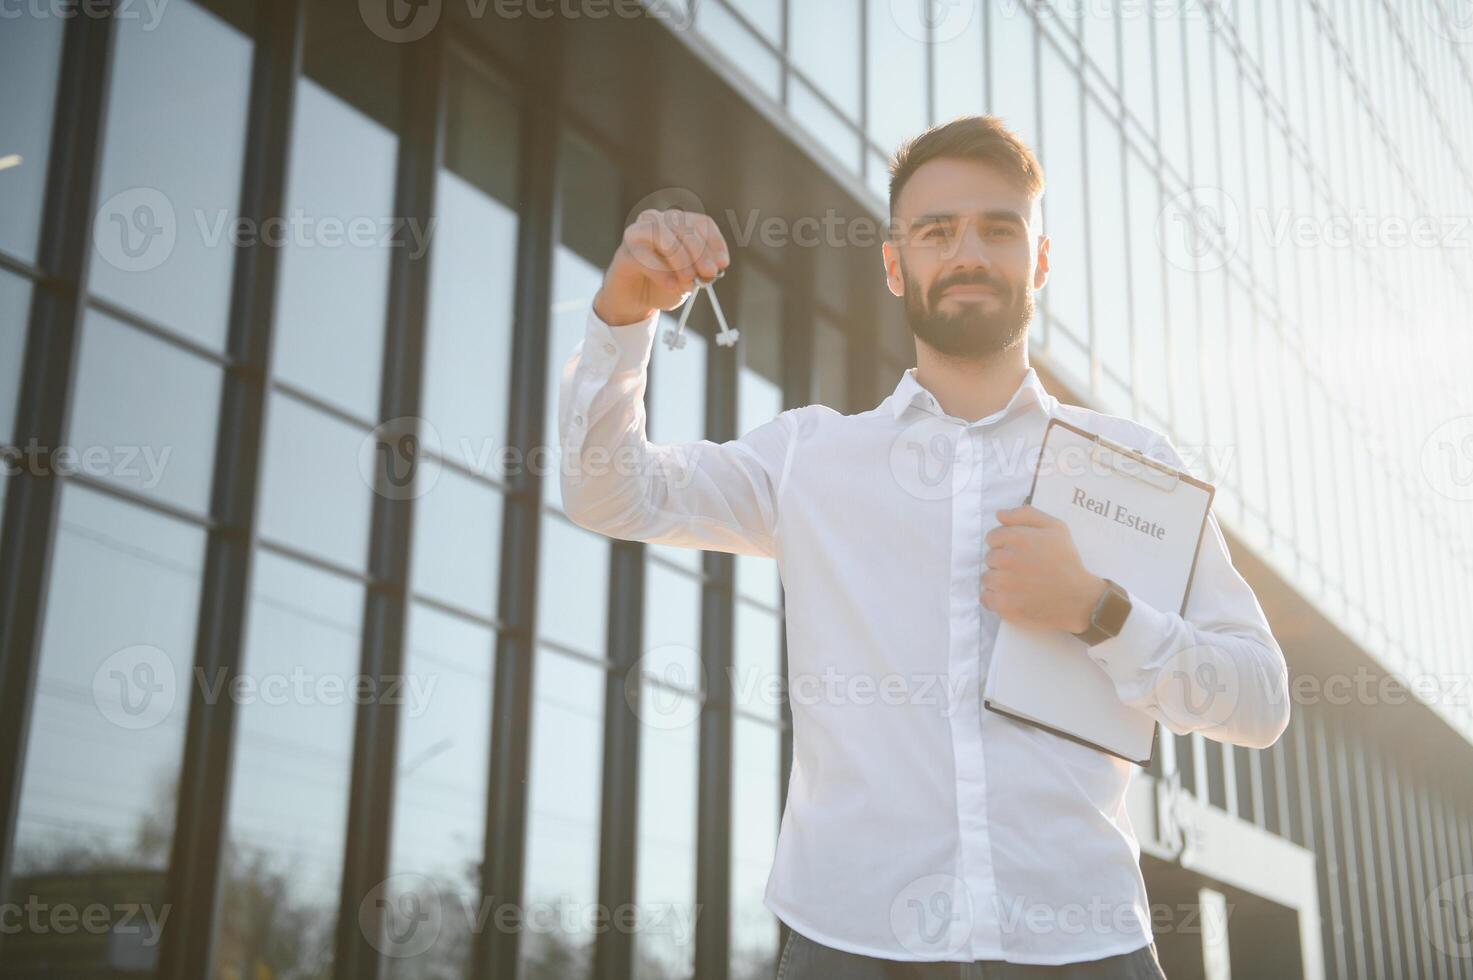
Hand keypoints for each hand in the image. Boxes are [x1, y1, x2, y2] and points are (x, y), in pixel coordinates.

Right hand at [593, 207, 730, 325]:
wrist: (635, 300)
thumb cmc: (664, 283)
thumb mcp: (689, 278)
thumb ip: (700, 272)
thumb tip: (711, 270)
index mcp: (676, 223)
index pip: (701, 222)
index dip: (714, 242)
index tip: (723, 263)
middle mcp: (657, 221)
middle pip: (683, 226)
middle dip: (700, 252)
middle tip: (708, 274)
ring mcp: (638, 234)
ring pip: (664, 237)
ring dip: (681, 261)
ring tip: (688, 283)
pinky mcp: (625, 252)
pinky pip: (646, 259)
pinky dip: (662, 274)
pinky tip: (672, 286)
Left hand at [981, 505, 1106, 633]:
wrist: (1078, 598)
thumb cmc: (1067, 562)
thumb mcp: (1056, 528)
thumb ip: (1025, 515)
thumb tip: (999, 515)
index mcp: (1017, 538)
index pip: (992, 538)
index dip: (1005, 544)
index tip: (1020, 553)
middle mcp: (1006, 559)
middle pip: (989, 558)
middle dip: (1003, 562)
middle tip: (1024, 570)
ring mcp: (1002, 583)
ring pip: (987, 578)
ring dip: (999, 581)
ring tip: (1020, 585)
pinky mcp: (1003, 605)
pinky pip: (986, 598)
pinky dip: (996, 599)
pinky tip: (1013, 598)